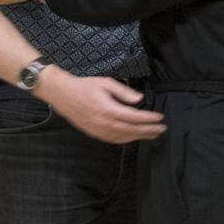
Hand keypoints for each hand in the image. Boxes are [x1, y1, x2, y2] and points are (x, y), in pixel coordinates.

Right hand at [38, 71, 166, 143]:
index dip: (149, 119)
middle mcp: (103, 122)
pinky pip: (112, 140)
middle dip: (148, 130)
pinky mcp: (93, 132)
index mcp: (107, 109)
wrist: (61, 94)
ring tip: (152, 135)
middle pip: (131, 130)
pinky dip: (126, 140)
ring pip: (123, 137)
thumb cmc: (84, 86)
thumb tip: (139, 99)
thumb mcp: (106, 83)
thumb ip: (124, 92)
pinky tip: (134, 137)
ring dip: (139, 137)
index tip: (160, 118)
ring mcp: (97, 129)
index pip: (134, 117)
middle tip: (161, 129)